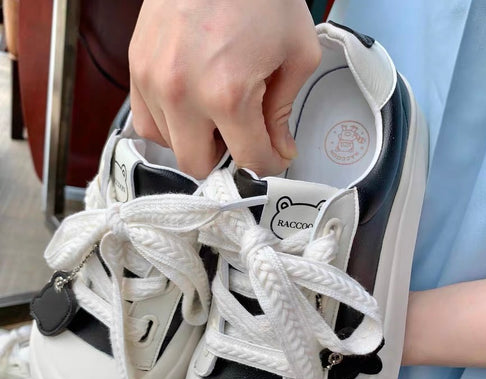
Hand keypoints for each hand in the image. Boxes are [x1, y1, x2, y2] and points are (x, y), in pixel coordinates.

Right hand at [129, 0, 320, 177]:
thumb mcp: (296, 53)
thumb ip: (283, 111)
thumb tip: (278, 148)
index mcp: (228, 94)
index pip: (249, 160)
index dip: (267, 164)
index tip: (273, 156)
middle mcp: (182, 94)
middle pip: (199, 166)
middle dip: (225, 158)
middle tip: (241, 134)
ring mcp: (153, 81)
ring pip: (170, 147)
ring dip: (195, 139)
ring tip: (214, 111)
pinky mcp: (137, 67)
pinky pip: (146, 122)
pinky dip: (169, 123)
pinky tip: (189, 105)